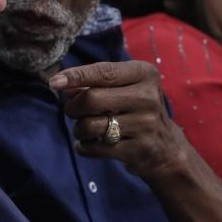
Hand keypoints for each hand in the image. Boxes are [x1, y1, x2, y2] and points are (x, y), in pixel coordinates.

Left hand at [49, 60, 187, 178]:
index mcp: (144, 74)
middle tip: (73, 111)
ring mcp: (145, 125)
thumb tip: (61, 84)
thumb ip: (95, 83)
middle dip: (73, 107)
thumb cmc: (136, 109)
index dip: (75, 76)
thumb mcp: (124, 88)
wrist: (166, 148)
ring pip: (90, 125)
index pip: (103, 72)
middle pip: (91, 99)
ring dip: (78, 129)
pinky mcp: (138, 150)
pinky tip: (88, 144)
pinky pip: (95, 148)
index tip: (54, 82)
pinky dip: (84, 147)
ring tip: (84, 129)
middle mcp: (147, 97)